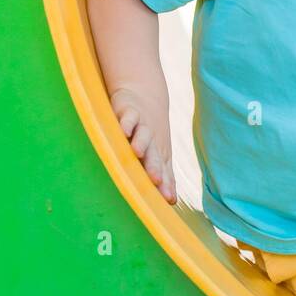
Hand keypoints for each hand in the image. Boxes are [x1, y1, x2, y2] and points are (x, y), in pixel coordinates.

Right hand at [110, 87, 176, 203]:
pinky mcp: (129, 111)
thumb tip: (171, 201)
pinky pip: (129, 118)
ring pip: (142, 136)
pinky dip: (127, 123)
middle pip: (154, 157)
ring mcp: (141, 126)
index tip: (167, 200)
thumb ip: (163, 175)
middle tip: (155, 181)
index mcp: (158, 154)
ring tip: (138, 152)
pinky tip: (124, 130)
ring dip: (141, 143)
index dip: (164, 185)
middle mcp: (152, 142)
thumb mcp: (157, 153)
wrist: (145, 94)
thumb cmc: (150, 132)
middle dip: (154, 168)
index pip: (162, 172)